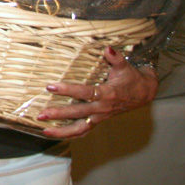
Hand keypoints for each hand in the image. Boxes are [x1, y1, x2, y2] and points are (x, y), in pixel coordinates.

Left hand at [38, 46, 157, 138]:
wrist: (144, 93)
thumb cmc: (131, 78)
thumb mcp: (125, 66)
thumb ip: (116, 58)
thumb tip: (108, 48)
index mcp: (107, 94)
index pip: (85, 93)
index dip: (68, 90)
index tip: (51, 86)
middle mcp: (102, 108)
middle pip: (78, 113)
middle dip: (59, 115)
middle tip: (41, 114)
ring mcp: (100, 116)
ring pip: (80, 128)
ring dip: (62, 131)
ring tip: (45, 130)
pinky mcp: (98, 120)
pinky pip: (84, 131)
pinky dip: (71, 135)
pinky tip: (57, 134)